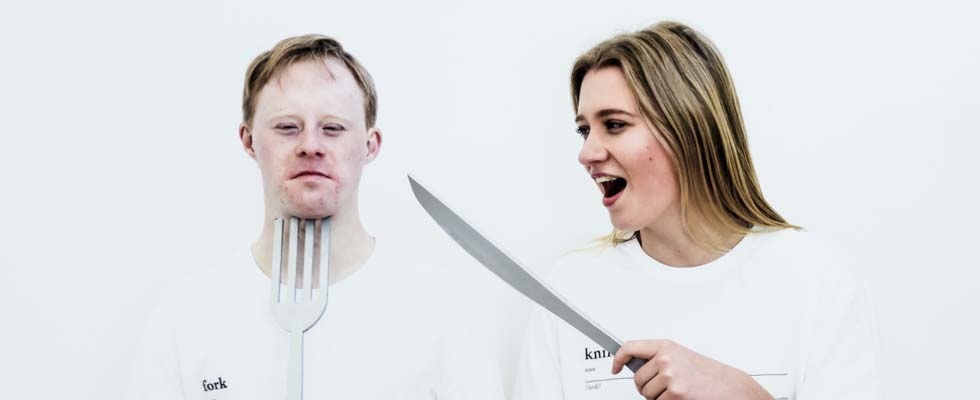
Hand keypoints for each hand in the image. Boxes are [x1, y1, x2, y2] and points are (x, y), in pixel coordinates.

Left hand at [611, 340, 772, 399]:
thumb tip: (634, 365)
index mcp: (666, 347)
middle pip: (637, 379)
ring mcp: (670, 375)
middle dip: (647, 387)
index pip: (630, 347)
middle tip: (665, 387)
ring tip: (678, 391)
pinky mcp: (675, 393)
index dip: (618, 358)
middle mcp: (666, 359)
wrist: (730, 387)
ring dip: (658, 397)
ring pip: (646, 394)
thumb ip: (658, 358)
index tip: (615, 366)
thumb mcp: (680, 357)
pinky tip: (682, 397)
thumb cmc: (707, 374)